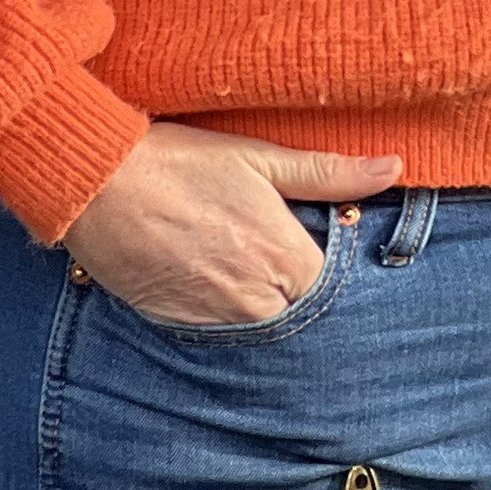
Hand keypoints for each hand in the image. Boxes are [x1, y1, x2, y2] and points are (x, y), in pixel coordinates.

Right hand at [64, 125, 401, 328]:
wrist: (97, 185)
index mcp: (282, 257)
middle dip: (293, 286)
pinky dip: (220, 310)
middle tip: (268, 250)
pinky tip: (207, 274)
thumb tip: (393, 168)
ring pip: (259, 326)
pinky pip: (217, 332)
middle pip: (297, 310)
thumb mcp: (259, 158)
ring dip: (258, 301)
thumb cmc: (179, 163)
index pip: (332, 284)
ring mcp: (214, 319)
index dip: (327, 262)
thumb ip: (328, 172)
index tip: (314, 241)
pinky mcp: (177, 326)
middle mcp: (253, 300)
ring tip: (237, 260)